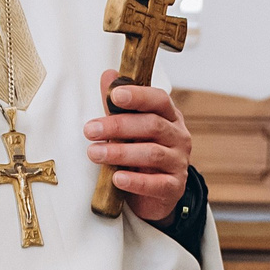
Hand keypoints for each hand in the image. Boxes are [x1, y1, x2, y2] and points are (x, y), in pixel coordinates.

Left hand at [85, 72, 192, 223]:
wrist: (154, 194)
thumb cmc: (140, 155)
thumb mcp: (130, 128)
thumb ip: (118, 105)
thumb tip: (108, 75)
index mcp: (169, 117)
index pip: (159, 100)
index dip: (138, 96)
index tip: (115, 95)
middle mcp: (178, 137)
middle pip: (152, 125)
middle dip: (118, 126)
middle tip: (90, 130)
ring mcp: (179, 162)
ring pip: (152, 154)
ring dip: (120, 153)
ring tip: (94, 153)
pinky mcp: (174, 187)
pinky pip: (157, 184)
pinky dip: (136, 181)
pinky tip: (117, 178)